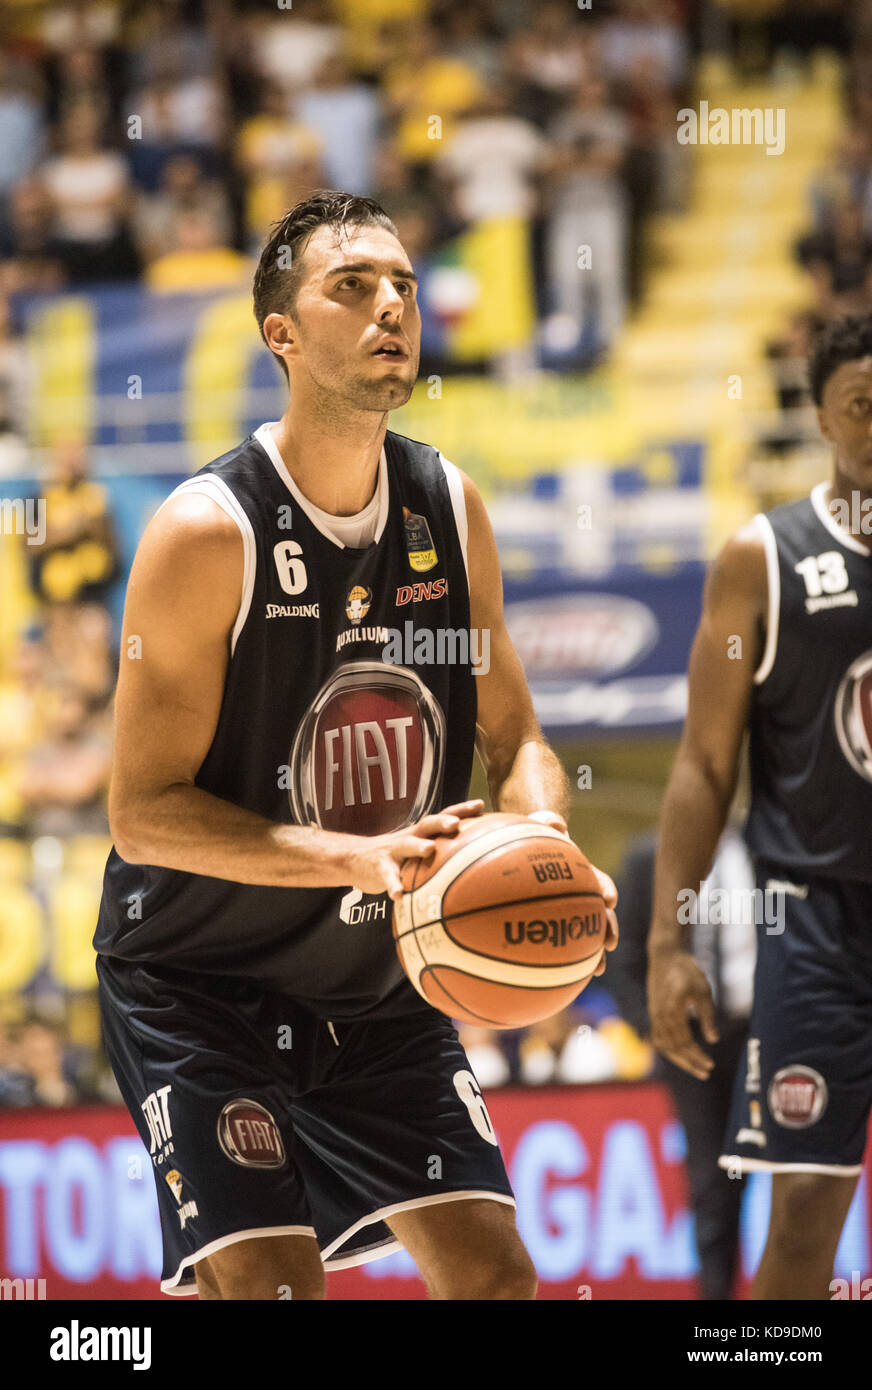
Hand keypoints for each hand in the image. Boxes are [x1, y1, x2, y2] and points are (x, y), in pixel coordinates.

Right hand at [347, 801, 483, 902]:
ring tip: (429, 850)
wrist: (355, 859)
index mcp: (421, 833)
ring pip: (406, 846)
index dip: (461, 810)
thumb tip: (475, 861)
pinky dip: (393, 885)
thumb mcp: (416, 849)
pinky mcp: (379, 868)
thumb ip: (438, 851)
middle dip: (441, 822)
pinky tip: (399, 895)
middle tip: (456, 824)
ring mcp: (392, 852)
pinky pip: (387, 877)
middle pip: (426, 825)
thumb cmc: (397, 857)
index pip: (443, 816)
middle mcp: (408, 837)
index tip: (481, 805)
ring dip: (417, 847)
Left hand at [526, 812, 617, 977]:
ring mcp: (569, 913)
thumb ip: (546, 821)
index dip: (606, 890)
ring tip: (596, 971)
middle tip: (608, 944)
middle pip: (601, 915)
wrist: (521, 851)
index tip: (609, 900)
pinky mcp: (554, 927)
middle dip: (608, 929)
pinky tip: (557, 979)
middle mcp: (580, 896)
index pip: (600, 882)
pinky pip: (561, 946)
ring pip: (586, 936)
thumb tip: (553, 821)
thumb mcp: (536, 826)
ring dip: (594, 954)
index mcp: (580, 874)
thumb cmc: (530, 838)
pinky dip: (562, 962)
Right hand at [648, 949, 717, 1078]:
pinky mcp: (654, 1013)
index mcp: (673, 1010)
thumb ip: (707, 1016)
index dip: (697, 1056)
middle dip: (689, 1063)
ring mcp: (654, 1015)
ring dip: (679, 1059)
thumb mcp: (703, 990)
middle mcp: (660, 1015)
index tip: (710, 1065)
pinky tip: (680, 1053)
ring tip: (695, 1067)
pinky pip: (658, 1038)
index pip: (684, 1042)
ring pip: (664, 1045)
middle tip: (706, 1073)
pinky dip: (669, 1049)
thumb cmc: (687, 971)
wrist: (665, 956)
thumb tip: (713, 1041)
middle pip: (673, 1048)